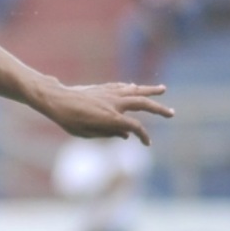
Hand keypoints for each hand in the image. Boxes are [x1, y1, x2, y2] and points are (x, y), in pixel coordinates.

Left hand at [42, 82, 173, 144]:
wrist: (57, 99)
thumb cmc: (69, 120)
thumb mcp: (87, 133)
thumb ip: (108, 134)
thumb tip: (127, 134)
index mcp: (112, 118)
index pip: (136, 127)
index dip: (143, 136)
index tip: (146, 143)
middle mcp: (114, 103)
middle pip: (143, 104)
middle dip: (159, 109)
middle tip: (172, 113)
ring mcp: (110, 93)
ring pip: (136, 90)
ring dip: (150, 90)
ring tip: (163, 89)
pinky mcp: (103, 88)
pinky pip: (122, 87)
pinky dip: (132, 88)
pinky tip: (136, 87)